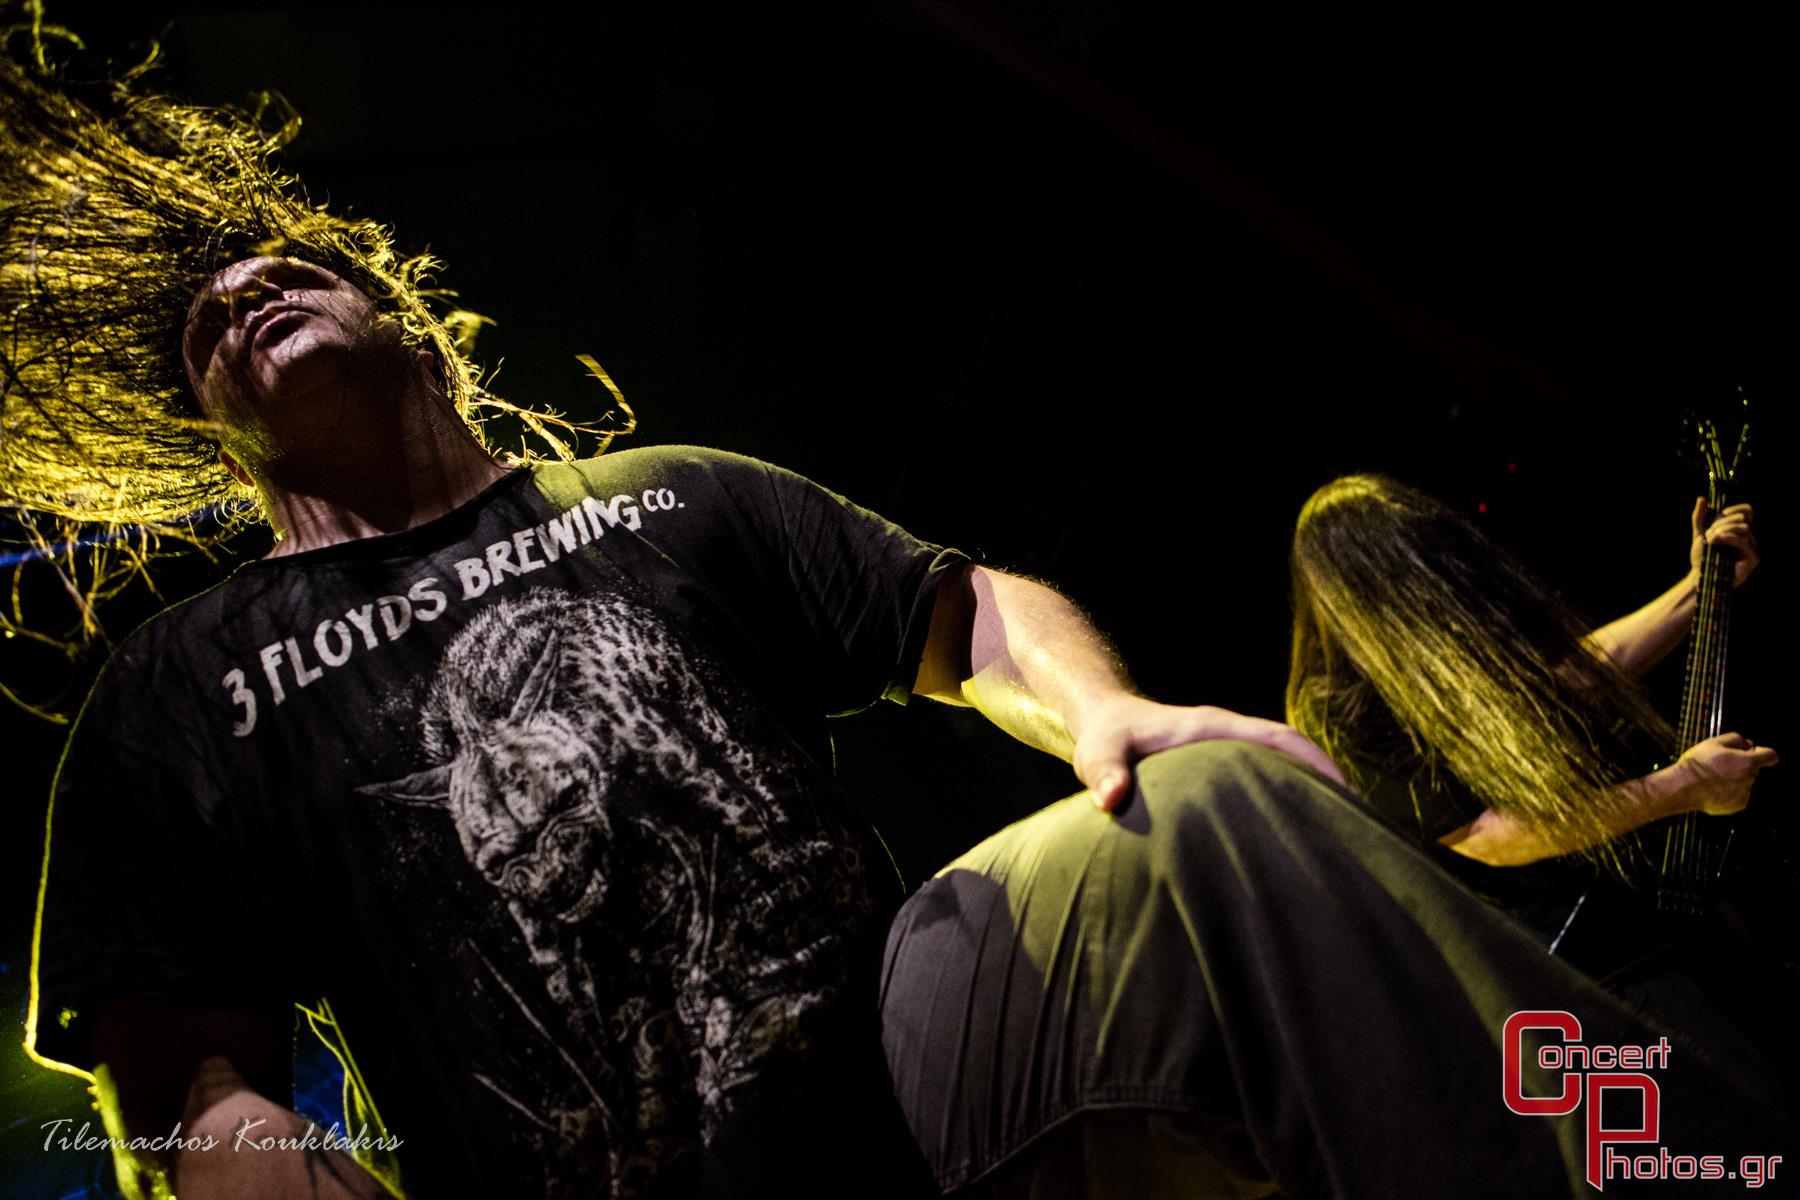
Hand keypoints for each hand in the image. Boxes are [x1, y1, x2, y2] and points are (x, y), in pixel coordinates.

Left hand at [1071, 694, 1345, 811]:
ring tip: (1345, 840)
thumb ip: (1103, 773)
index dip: (1315, 763)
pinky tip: (1299, 838)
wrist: (1105, 720)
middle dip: (1330, 785)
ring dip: (1314, 794)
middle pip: (1296, 755)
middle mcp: (1230, 736)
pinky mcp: (1227, 767)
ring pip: (1287, 768)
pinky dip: (1291, 799)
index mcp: (1214, 728)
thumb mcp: (1097, 752)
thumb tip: (1112, 798)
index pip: (1279, 739)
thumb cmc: (1105, 736)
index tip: (1346, 793)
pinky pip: (1270, 779)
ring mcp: (1231, 750)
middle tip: (1363, 830)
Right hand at [1668, 732, 1778, 815]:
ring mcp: (1744, 793)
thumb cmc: (1697, 765)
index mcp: (1747, 762)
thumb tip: (1747, 744)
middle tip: (1722, 764)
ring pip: (1745, 782)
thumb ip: (1735, 739)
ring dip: (1735, 779)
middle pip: (1753, 769)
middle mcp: (1749, 779)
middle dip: (1742, 765)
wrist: (1682, 787)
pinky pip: (1739, 796)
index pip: (1771, 756)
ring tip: (1714, 778)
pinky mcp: (1737, 805)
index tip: (1755, 752)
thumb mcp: (1713, 742)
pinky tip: (1715, 789)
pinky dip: (1730, 792)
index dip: (1764, 752)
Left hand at [1689, 498, 1757, 586]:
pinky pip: (1745, 542)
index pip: (1746, 510)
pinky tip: (1716, 541)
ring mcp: (1752, 548)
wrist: (1700, 577)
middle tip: (1708, 536)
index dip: (1731, 510)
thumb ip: (1700, 517)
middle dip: (1721, 523)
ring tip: (1710, 541)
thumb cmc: (1701, 557)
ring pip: (1743, 528)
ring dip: (1722, 531)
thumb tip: (1702, 499)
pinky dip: (1729, 538)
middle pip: (1742, 518)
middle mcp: (1749, 537)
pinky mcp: (1753, 558)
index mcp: (1739, 530)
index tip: (1715, 519)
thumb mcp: (1699, 533)